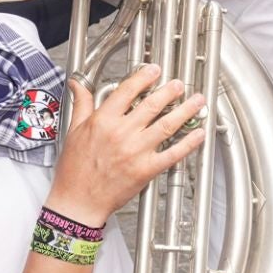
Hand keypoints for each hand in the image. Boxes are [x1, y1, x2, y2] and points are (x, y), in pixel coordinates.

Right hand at [46, 67, 205, 227]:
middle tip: (179, 84)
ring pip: (167, 125)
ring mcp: (136, 151)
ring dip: (186, 110)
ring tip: (197, 101)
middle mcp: (122, 133)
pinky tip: (198, 133)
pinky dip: (189, 142)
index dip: (144, 77)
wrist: (78, 201)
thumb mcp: (74, 131)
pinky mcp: (146, 169)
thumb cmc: (75, 169)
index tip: (154, 71)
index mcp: (103, 121)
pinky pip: (173, 153)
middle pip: (152, 105)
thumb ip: (82, 105)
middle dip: (170, 91)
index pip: (127, 91)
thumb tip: (78, 85)